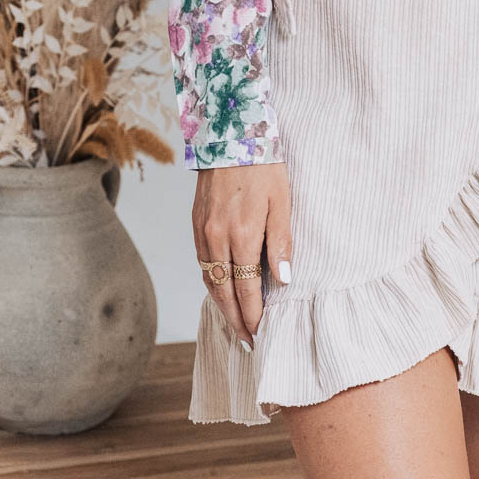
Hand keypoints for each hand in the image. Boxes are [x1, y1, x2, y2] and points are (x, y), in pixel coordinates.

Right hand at [193, 161, 292, 345]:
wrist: (230, 136)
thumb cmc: (264, 168)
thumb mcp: (282, 202)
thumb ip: (282, 243)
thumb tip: (283, 280)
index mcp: (242, 235)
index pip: (246, 289)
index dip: (253, 315)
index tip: (260, 334)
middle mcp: (217, 238)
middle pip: (223, 292)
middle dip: (235, 320)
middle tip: (246, 342)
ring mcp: (202, 232)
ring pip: (209, 281)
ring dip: (220, 306)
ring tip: (234, 324)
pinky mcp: (195, 224)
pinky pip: (201, 263)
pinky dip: (210, 284)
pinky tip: (219, 291)